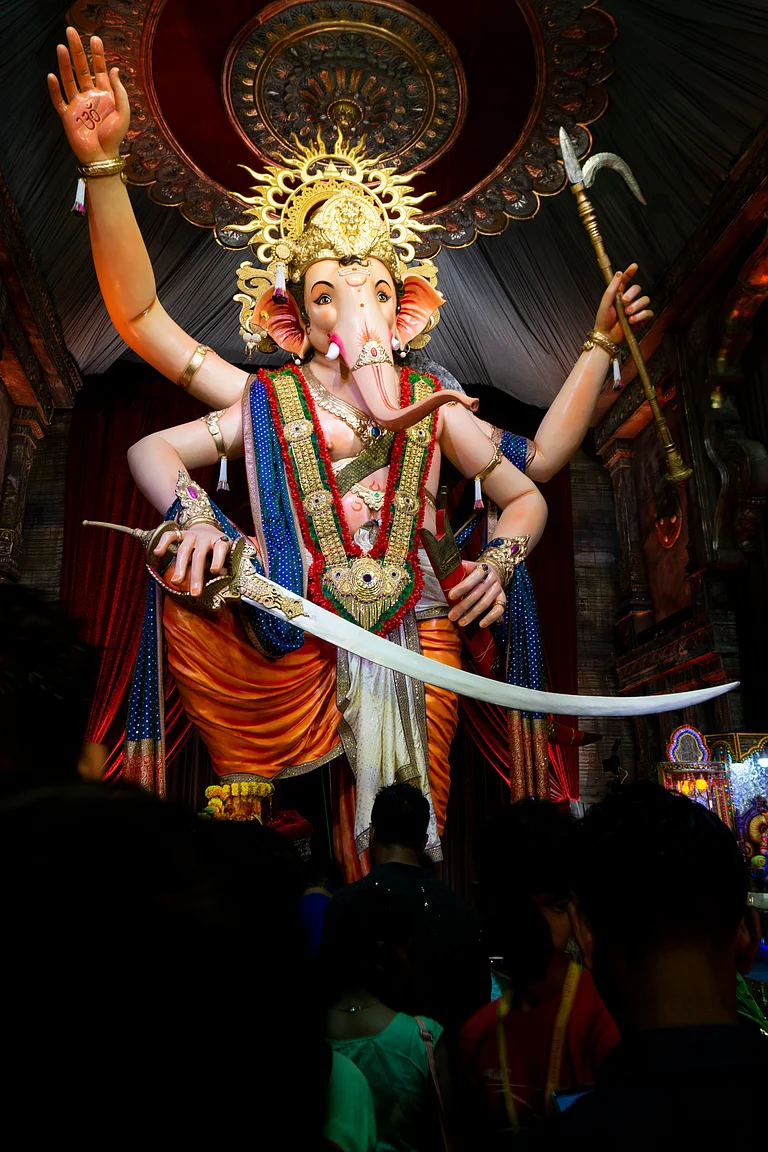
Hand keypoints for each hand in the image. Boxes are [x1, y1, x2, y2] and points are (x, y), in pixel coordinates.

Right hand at [47, 28, 129, 163]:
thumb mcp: (123, 112)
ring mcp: (77, 104)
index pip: (99, 69)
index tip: (94, 39)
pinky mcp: (67, 115)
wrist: (102, 156)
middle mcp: (90, 96)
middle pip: (81, 69)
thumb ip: (120, 91)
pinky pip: (58, 99)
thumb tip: (115, 69)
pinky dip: (55, 88)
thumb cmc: (115, 136)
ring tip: (61, 47)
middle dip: (77, 51)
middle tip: (72, 32)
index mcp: (105, 94)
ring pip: (69, 79)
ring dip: (64, 63)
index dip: (97, 54)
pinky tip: (52, 76)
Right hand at [154, 523, 230, 597]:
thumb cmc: (218, 548)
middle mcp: (205, 538)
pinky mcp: (180, 533)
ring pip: (184, 550)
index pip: (220, 549)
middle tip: (195, 593)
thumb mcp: (227, 554)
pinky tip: (157, 553)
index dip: (217, 559)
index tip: (214, 571)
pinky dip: (163, 543)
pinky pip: (170, 536)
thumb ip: (225, 565)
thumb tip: (222, 577)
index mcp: (220, 542)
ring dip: (180, 567)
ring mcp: (192, 535)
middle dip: (196, 575)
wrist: (208, 529)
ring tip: (176, 583)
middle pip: (199, 556)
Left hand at [447, 561, 505, 629]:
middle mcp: (491, 579)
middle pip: (476, 594)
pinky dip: (490, 618)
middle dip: (463, 606)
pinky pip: (499, 610)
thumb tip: (442, 577)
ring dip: (472, 615)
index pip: (473, 578)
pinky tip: (481, 624)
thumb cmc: (472, 573)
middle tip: (451, 616)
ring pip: (485, 603)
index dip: (462, 587)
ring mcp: (498, 589)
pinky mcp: (502, 599)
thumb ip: (456, 571)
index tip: (450, 596)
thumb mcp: (465, 568)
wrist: (492, 574)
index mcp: (481, 569)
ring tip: (461, 623)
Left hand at [593, 263, 652, 344]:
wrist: (606, 335)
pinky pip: (648, 313)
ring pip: (645, 300)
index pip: (626, 280)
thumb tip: (618, 273)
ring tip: (627, 314)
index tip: (634, 266)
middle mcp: (628, 299)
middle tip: (624, 302)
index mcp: (619, 293)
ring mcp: (635, 309)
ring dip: (636, 306)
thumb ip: (613, 287)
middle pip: (638, 288)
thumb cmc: (603, 320)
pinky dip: (641, 316)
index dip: (630, 272)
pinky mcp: (641, 318)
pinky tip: (632, 320)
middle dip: (632, 294)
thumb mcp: (606, 301)